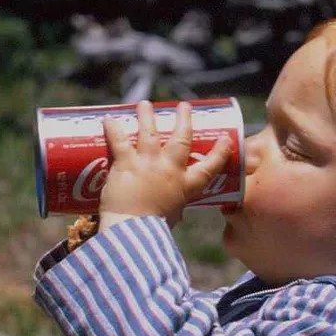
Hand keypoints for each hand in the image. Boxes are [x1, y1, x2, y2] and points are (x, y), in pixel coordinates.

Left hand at [98, 100, 231, 229]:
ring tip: (145, 104)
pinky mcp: (126, 164)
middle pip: (181, 138)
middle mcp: (170, 169)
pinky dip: (113, 128)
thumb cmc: (154, 229)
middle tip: (184, 106)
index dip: (221, 151)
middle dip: (184, 119)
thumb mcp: (173, 216)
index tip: (226, 139)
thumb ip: (174, 210)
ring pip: (149, 132)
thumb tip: (176, 215)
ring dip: (147, 116)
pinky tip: (109, 118)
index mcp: (187, 185)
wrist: (132, 231)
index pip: (210, 166)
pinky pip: (119, 141)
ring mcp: (148, 164)